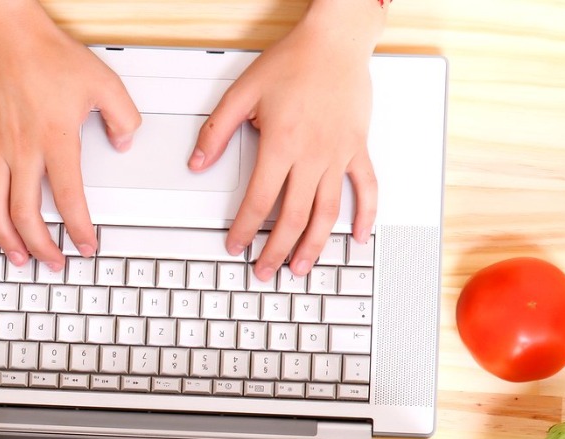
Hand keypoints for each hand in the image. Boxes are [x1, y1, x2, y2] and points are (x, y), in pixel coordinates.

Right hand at [0, 0, 139, 268]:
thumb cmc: (48, 55)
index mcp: (55, 139)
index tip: (85, 246)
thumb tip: (126, 142)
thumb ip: (122, 116)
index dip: (78, 228)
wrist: (8, 35)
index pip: (68, 197)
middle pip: (27, 212)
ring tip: (18, 257)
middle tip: (53, 262)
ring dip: (6, 238)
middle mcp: (22, 149)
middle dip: (41, 245)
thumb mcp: (103, 82)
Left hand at [191, 0, 385, 279]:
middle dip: (276, 250)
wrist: (336, 41)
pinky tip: (358, 237)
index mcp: (281, 145)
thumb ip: (216, 131)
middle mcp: (313, 155)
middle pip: (293, 217)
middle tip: (264, 271)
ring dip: (314, 245)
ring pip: (328, 212)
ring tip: (301, 267)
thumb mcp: (241, 93)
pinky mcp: (358, 148)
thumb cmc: (293, 62)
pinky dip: (366, 215)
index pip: (258, 201)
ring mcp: (339, 154)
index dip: (245, 229)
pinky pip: (367, 188)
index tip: (236, 246)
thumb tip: (197, 163)